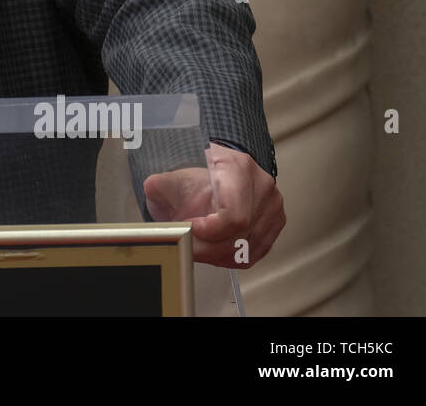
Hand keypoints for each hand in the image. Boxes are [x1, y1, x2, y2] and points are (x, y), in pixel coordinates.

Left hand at [142, 142, 285, 267]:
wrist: (214, 178)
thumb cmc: (194, 178)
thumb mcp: (173, 179)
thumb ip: (160, 183)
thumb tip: (152, 186)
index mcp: (239, 168)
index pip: (235, 213)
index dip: (211, 230)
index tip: (190, 229)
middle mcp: (262, 186)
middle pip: (241, 233)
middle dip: (208, 246)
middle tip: (187, 244)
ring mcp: (272, 207)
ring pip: (247, 248)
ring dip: (216, 254)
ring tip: (196, 245)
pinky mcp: (273, 225)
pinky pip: (252, 254)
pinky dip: (229, 257)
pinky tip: (212, 249)